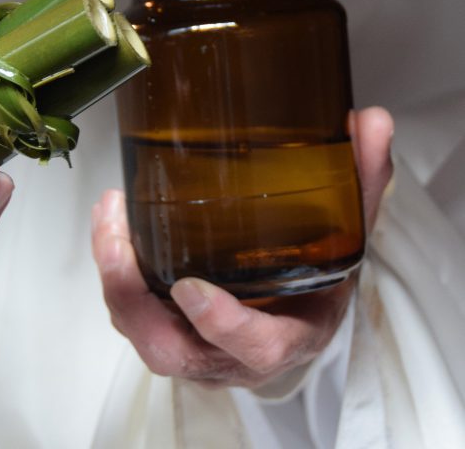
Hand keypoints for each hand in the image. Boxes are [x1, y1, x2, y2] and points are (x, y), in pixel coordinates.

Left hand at [91, 107, 393, 387]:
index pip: (255, 346)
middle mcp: (227, 356)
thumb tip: (369, 122)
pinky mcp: (162, 329)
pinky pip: (127, 311)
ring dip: (113, 277)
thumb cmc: (312, 290)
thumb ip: (359, 187)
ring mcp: (189, 347)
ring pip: (138, 330)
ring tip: (109, 214)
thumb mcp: (344, 245)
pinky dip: (112, 270)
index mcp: (283, 338)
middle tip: (117, 239)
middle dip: (133, 298)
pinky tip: (110, 221)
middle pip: (170, 349)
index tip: (192, 289)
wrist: (289, 322)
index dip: (222, 325)